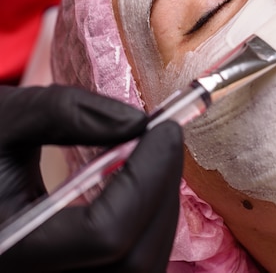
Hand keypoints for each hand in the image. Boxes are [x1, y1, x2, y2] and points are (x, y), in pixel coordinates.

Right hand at [0, 85, 182, 271]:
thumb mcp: (3, 117)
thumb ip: (65, 112)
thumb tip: (137, 122)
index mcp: (8, 247)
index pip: (106, 234)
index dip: (148, 179)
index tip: (163, 129)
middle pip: (134, 259)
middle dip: (161, 192)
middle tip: (166, 139)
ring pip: (141, 268)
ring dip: (159, 209)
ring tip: (154, 158)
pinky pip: (131, 266)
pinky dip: (147, 225)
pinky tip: (141, 185)